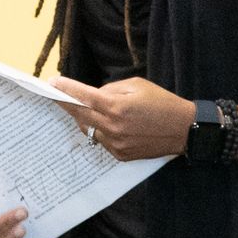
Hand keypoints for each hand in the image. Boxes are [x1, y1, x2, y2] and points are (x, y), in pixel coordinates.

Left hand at [51, 76, 193, 160]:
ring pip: (88, 129)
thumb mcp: (137, 85)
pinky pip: (101, 141)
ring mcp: (116, 143)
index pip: (83, 96)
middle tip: (57, 95)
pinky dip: (99, 131)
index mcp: (117, 106)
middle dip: (67, 103)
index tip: (53, 82)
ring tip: (85, 109)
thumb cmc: (163, 103)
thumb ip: (111, 89)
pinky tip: (106, 124)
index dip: (66, 88)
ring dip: (84, 118)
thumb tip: (92, 95)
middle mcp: (113, 127)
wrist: (184, 130)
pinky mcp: (121, 154)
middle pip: (80, 114)